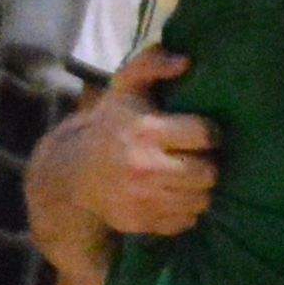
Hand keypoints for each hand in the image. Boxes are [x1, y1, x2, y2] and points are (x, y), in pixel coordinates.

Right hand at [79, 52, 219, 236]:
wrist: (73, 173)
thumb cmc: (110, 124)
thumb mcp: (125, 87)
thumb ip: (152, 63)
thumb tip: (185, 61)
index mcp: (145, 131)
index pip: (204, 134)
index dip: (210, 132)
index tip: (204, 133)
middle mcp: (145, 168)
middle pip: (208, 173)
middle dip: (208, 164)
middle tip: (198, 157)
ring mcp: (144, 199)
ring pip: (201, 200)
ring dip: (199, 188)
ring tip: (187, 175)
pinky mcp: (142, 222)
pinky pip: (186, 221)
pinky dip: (185, 209)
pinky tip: (173, 194)